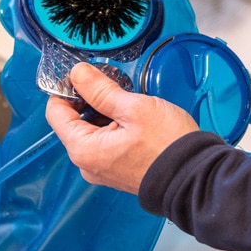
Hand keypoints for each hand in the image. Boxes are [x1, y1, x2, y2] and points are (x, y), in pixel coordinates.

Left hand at [46, 62, 199, 193]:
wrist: (195, 177)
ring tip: (128, 101)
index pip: (55, 112)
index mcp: (83, 149)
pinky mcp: (117, 169)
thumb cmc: (167, 145)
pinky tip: (132, 116)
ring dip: (103, 111)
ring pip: (90, 130)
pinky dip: (113, 125)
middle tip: (113, 86)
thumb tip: (77, 73)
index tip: (86, 76)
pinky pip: (105, 142)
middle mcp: (87, 163)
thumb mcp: (133, 108)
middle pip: (72, 121)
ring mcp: (102, 168)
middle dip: (89, 99)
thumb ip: (100, 90)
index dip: (67, 89)